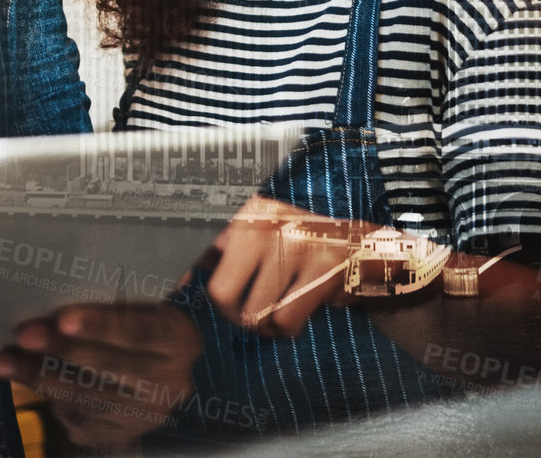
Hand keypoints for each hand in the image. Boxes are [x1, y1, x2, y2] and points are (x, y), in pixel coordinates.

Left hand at [0, 303, 202, 451]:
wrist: (158, 382)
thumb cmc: (145, 326)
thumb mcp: (150, 308)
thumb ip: (131, 294)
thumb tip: (88, 266)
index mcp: (180, 341)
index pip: (140, 331)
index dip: (102, 325)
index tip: (64, 318)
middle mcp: (169, 383)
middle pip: (107, 366)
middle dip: (61, 350)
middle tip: (24, 334)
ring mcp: (142, 415)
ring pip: (84, 394)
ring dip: (38, 375)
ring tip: (1, 359)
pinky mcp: (116, 434)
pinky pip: (74, 413)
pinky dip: (42, 393)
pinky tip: (15, 375)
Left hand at [203, 195, 373, 337]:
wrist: (363, 249)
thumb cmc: (300, 247)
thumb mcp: (259, 237)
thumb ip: (219, 253)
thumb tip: (177, 281)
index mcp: (248, 213)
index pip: (206, 262)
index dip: (207, 290)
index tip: (207, 297)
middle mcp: (267, 224)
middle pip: (224, 296)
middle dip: (238, 314)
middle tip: (257, 307)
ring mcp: (296, 244)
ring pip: (256, 314)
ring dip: (268, 323)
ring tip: (284, 303)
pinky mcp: (322, 269)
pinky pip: (285, 321)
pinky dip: (289, 327)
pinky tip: (301, 308)